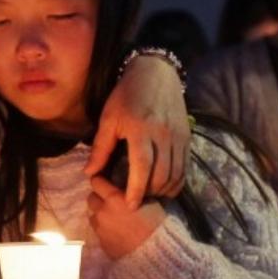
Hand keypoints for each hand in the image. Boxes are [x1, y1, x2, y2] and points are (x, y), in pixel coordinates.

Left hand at [85, 55, 188, 206]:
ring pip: (175, 172)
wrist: (156, 73)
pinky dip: (177, 181)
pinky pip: (185, 166)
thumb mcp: (108, 118)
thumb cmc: (126, 96)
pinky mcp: (187, 137)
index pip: (141, 167)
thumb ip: (101, 147)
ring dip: (164, 189)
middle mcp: (163, 135)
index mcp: (141, 129)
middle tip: (137, 203)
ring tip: (150, 197)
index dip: (136, 189)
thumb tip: (90, 174)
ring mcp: (178, 136)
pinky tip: (166, 188)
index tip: (130, 205)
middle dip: (150, 193)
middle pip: (161, 174)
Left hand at [86, 176, 167, 259]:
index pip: (96, 182)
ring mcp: (100, 228)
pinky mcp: (101, 242)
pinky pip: (97, 231)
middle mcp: (103, 211)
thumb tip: (129, 189)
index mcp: (114, 198)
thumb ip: (133, 194)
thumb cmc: (157, 225)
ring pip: (92, 215)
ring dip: (100, 214)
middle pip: (91, 198)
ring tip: (113, 218)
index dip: (101, 181)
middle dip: (99, 198)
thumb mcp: (150, 201)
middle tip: (110, 202)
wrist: (154, 253)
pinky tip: (115, 232)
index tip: (106, 183)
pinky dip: (103, 229)